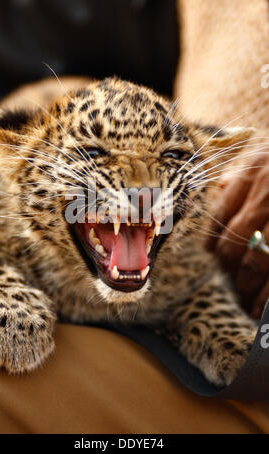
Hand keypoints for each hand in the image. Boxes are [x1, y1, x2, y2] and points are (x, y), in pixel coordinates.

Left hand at [206, 149, 268, 318]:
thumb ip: (247, 169)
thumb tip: (222, 184)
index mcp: (256, 173)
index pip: (221, 212)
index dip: (213, 237)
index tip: (212, 254)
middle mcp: (268, 196)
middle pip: (234, 240)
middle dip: (228, 267)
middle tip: (231, 281)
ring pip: (257, 261)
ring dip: (247, 286)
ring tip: (246, 301)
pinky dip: (268, 295)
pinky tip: (262, 307)